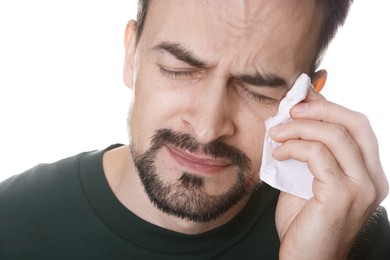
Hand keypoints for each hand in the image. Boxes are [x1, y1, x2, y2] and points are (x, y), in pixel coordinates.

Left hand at [271, 86, 388, 258]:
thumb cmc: (304, 222)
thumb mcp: (307, 178)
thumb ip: (308, 150)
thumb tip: (297, 117)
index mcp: (367, 172)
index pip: (356, 126)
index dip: (328, 106)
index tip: (299, 99)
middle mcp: (373, 178)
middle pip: (355, 122)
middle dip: (320, 109)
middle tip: (290, 109)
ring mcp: (362, 187)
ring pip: (336, 135)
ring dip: (300, 127)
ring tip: (276, 132)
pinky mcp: (343, 196)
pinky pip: (318, 155)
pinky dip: (294, 148)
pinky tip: (277, 153)